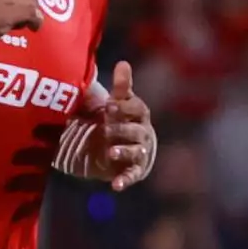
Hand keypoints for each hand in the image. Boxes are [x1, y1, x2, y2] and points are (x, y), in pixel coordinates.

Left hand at [88, 61, 156, 190]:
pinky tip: (116, 185)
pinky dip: (124, 180)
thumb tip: (123, 62)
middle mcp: (142, 134)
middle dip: (121, 129)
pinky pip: (131, 175)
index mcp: (139, 115)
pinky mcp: (133, 170)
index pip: (137, 109)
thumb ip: (121, 86)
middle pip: (136, 131)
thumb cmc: (121, 119)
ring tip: (111, 152)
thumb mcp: (119, 102)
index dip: (124, 106)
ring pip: (135, 152)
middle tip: (105, 128)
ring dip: (124, 152)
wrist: (123, 145)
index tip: (108, 104)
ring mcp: (139, 153)